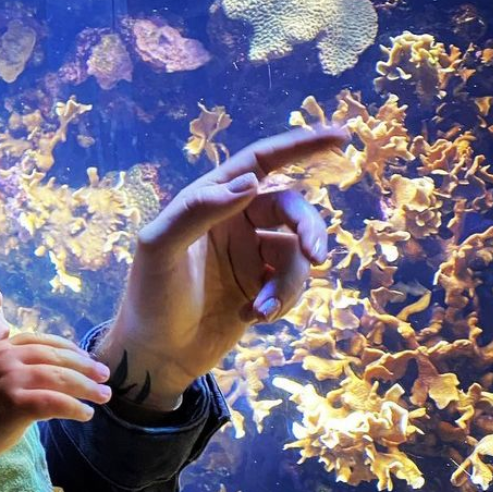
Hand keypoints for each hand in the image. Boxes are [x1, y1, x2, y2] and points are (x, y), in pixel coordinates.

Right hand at [0, 334, 110, 491]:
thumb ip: (17, 363)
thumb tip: (56, 363)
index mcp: (2, 349)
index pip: (42, 340)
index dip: (69, 348)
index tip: (87, 358)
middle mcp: (6, 359)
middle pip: (55, 357)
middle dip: (84, 366)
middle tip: (104, 375)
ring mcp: (9, 380)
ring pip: (58, 377)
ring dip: (86, 386)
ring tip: (103, 395)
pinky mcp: (14, 404)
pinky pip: (53, 402)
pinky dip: (74, 406)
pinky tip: (85, 413)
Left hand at [96, 126, 348, 411]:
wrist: (155, 356)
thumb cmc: (149, 297)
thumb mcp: (160, 248)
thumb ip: (198, 210)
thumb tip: (252, 181)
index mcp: (209, 199)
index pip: (260, 161)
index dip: (301, 145)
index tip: (343, 135)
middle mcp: (234, 220)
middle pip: (292, 208)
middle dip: (310, 230)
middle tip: (316, 256)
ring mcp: (250, 256)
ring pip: (297, 253)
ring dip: (289, 283)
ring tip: (261, 308)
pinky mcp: (261, 288)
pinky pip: (293, 284)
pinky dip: (282, 301)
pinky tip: (253, 317)